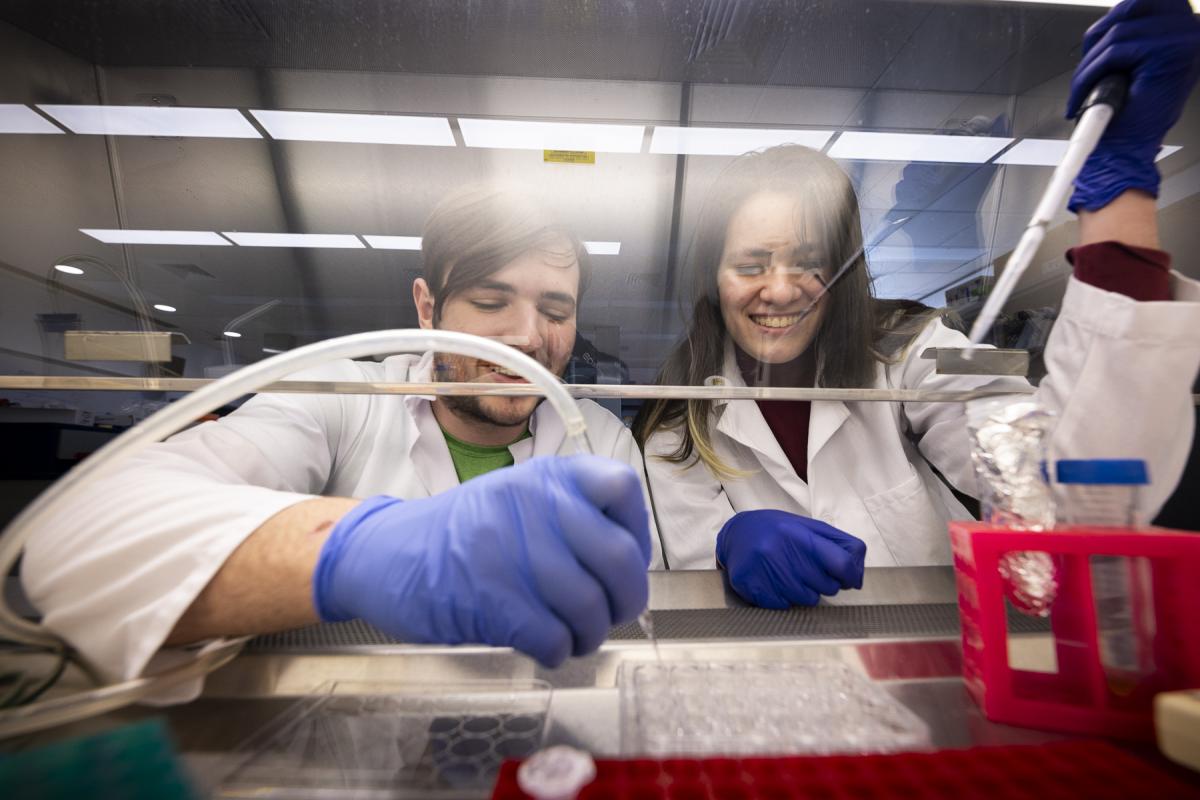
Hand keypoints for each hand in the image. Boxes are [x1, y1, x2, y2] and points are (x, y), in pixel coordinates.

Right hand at [313, 455, 651, 667]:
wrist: (390, 553)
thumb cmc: (465, 533)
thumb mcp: (519, 497)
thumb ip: (572, 514)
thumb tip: (628, 566)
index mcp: (547, 476)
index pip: (623, 487)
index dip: (637, 532)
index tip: (627, 561)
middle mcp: (535, 504)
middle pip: (619, 558)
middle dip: (625, 600)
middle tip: (611, 614)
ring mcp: (512, 549)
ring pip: (590, 606)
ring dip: (590, 634)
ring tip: (574, 637)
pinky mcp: (491, 598)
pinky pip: (553, 636)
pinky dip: (558, 652)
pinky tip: (546, 647)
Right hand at [715, 510, 865, 608]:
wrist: (737, 533)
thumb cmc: (780, 531)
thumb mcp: (811, 528)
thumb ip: (841, 546)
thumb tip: (858, 578)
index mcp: (799, 534)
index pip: (841, 563)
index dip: (850, 575)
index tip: (848, 578)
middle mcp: (780, 551)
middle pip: (826, 586)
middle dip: (823, 582)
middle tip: (808, 570)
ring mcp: (763, 570)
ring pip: (806, 600)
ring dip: (803, 592)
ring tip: (789, 574)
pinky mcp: (750, 585)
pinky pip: (783, 606)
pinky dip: (783, 599)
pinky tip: (774, 582)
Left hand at [1067, 0, 1199, 211]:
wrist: (1128, 152)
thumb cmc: (1130, 115)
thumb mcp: (1132, 62)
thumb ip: (1131, 33)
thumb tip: (1111, 17)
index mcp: (1183, 29)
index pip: (1143, 1)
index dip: (1112, 18)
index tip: (1095, 43)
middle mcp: (1190, 29)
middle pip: (1128, 9)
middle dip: (1096, 40)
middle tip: (1084, 72)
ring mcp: (1183, 38)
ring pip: (1115, 33)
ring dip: (1089, 64)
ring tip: (1082, 89)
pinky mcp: (1168, 51)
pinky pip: (1113, 51)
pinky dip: (1090, 73)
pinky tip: (1084, 94)